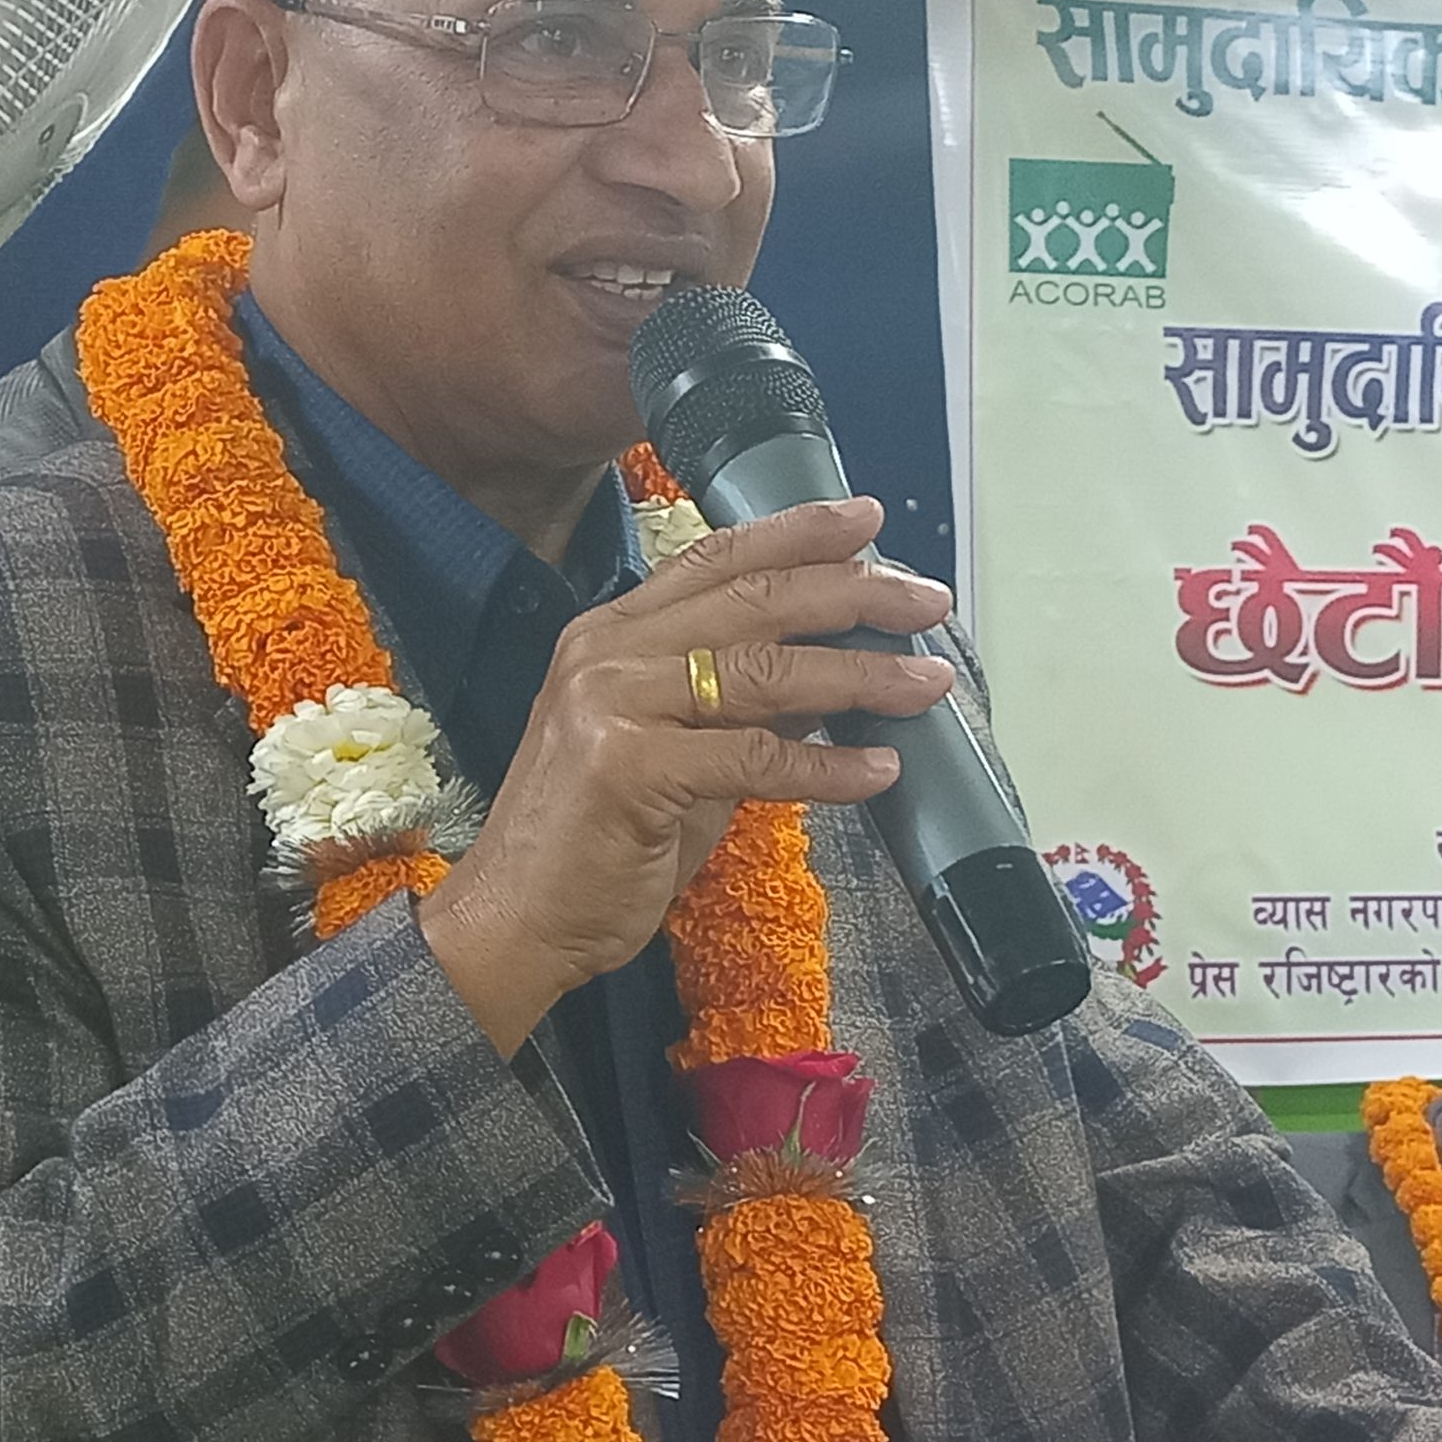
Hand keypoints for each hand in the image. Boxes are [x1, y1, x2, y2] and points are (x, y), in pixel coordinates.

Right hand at [418, 498, 952, 1056]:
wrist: (514, 920)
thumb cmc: (590, 844)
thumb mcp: (671, 757)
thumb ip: (735, 711)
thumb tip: (828, 684)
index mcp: (611, 635)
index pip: (716, 559)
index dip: (797, 533)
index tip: (867, 521)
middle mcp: (607, 653)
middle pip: (753, 599)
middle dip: (852, 593)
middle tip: (926, 600)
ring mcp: (612, 704)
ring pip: (764, 671)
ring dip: (860, 675)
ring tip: (928, 683)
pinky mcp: (630, 768)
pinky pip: (756, 757)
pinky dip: (828, 767)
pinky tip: (879, 770)